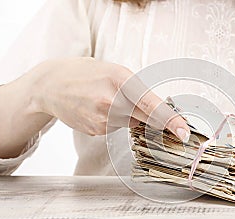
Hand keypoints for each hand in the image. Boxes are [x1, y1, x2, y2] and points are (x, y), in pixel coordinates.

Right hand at [30, 57, 189, 140]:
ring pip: (131, 123)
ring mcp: (103, 118)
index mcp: (121, 80)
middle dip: (153, 118)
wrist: (51, 84)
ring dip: (128, 115)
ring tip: (107, 100)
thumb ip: (137, 91)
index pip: (152, 105)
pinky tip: (98, 109)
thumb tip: (158, 112)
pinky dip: (114, 120)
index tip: (184, 132)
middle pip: (146, 118)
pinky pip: (116, 128)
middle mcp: (112, 101)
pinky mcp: (96, 130)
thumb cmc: (87, 73)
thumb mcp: (115, 71)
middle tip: (145, 110)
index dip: (171, 120)